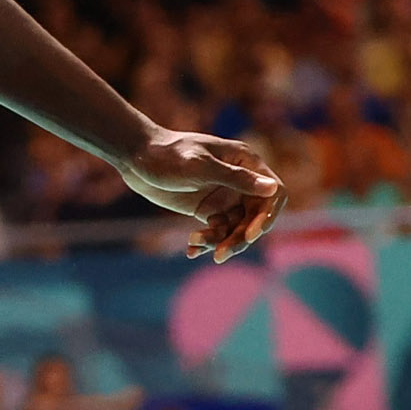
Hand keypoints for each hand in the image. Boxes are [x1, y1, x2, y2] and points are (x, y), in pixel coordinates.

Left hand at [115, 128, 283, 262]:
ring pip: (236, 228)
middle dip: (240, 237)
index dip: (267, 216)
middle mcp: (241, 181)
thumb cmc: (168, 154)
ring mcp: (225, 196)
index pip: (273, 194)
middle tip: (220, 254)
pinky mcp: (208, 209)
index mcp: (247, 163)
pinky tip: (191, 250)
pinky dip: (206, 242)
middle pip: (255, 217)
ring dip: (220, 241)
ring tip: (195, 244)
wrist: (137, 157)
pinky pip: (217, 231)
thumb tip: (272, 189)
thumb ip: (235, 178)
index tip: (250, 235)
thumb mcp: (200, 166)